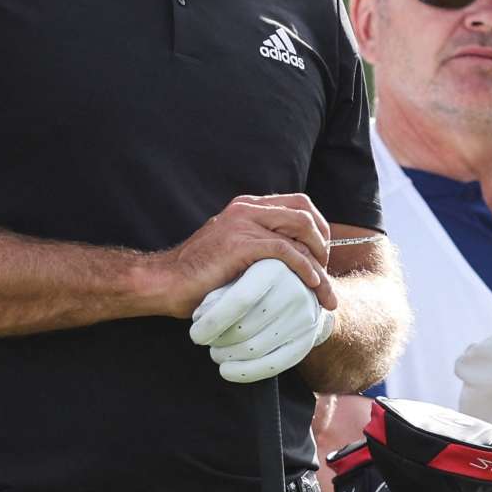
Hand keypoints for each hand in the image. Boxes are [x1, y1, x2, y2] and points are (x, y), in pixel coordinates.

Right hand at [150, 195, 336, 317]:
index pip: (298, 205)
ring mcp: (243, 223)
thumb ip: (257, 245)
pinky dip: (305, 268)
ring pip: (301, 230)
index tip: (321, 258)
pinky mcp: (241, 244)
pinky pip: (286, 251)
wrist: (166, 282)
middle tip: (325, 271)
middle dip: (324, 242)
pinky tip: (312, 285)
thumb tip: (291, 260)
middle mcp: (247, 208)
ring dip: (320, 260)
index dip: (318, 229)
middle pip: (306, 212)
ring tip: (323, 287)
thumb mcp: (233, 250)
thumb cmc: (198, 275)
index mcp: (246, 206)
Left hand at [189, 258, 335, 383]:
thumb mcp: (237, 277)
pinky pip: (273, 365)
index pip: (240, 301)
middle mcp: (294, 291)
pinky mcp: (306, 340)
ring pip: (255, 349)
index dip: (213, 322)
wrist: (299, 290)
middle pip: (245, 328)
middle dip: (217, 341)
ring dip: (227, 356)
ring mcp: (303, 318)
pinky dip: (245, 372)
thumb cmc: (255, 282)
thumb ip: (218, 292)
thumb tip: (200, 316)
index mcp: (273, 268)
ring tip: (215, 352)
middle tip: (204, 341)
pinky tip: (226, 370)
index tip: (194, 334)